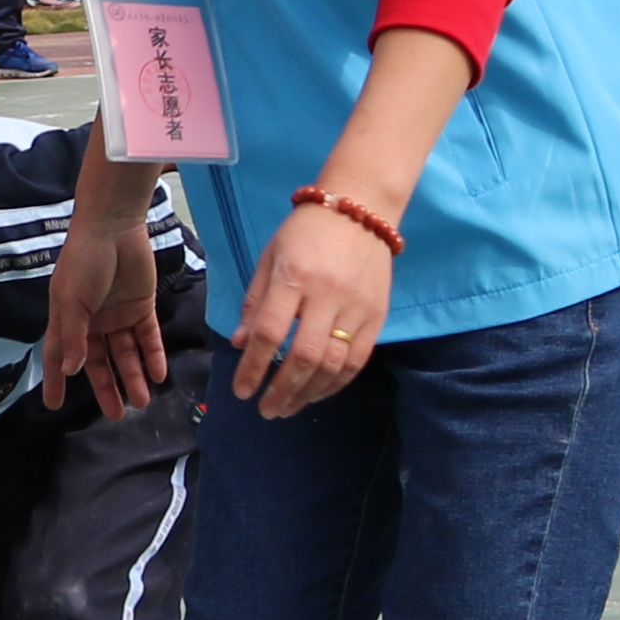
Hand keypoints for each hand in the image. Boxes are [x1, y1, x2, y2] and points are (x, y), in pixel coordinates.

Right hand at [45, 177, 169, 417]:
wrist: (114, 227)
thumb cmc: (84, 262)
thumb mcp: (72, 301)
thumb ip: (74, 336)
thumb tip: (72, 370)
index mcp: (68, 320)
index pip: (61, 357)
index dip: (57, 381)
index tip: (53, 406)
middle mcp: (92, 322)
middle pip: (99, 363)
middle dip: (107, 389)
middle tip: (116, 416)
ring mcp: (118, 315)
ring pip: (127, 354)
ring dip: (133, 377)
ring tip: (142, 402)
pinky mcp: (142, 306)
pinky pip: (148, 337)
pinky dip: (153, 356)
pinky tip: (158, 375)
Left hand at [228, 194, 399, 420]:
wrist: (361, 208)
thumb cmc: (306, 232)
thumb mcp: (270, 257)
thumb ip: (255, 302)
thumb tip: (240, 344)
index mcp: (294, 276)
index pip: (269, 333)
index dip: (253, 367)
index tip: (242, 391)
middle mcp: (327, 294)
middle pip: (303, 356)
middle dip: (281, 390)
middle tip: (266, 410)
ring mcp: (356, 306)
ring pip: (333, 364)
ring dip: (308, 392)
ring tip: (288, 407)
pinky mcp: (378, 315)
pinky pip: (358, 360)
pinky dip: (336, 383)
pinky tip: (317, 393)